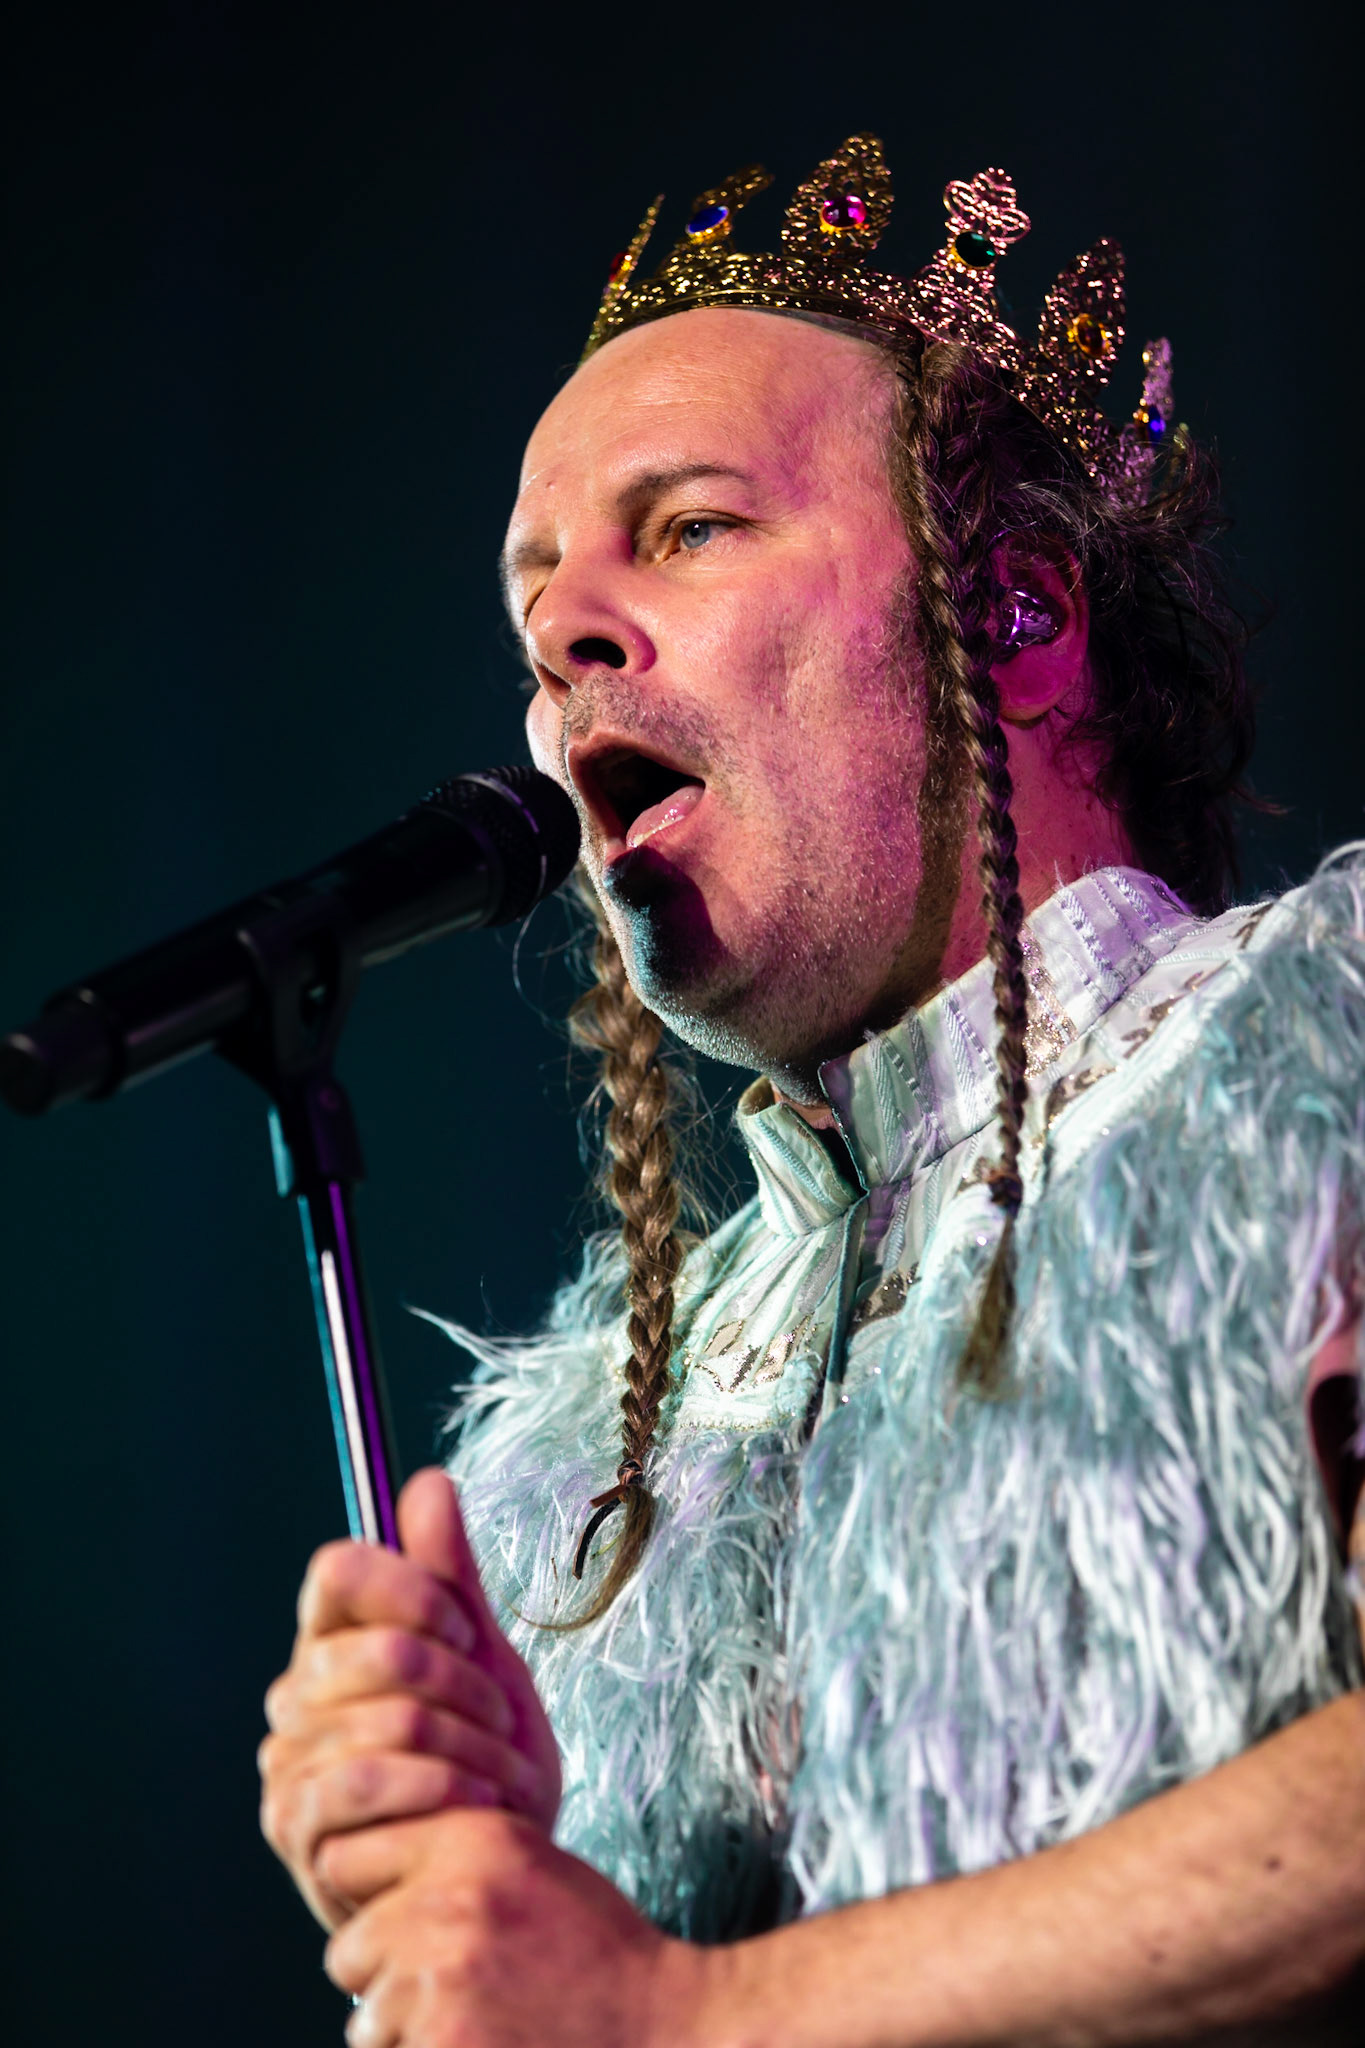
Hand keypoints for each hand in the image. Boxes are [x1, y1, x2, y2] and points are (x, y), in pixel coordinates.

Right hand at [260, 1468, 562, 1931]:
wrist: (496, 1870)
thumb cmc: (487, 1759)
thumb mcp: (486, 1657)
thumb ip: (450, 1575)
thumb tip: (428, 1481)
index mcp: (335, 1639)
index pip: (338, 1568)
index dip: (412, 1588)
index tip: (464, 1625)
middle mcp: (297, 1694)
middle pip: (377, 1647)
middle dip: (464, 1682)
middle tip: (498, 1714)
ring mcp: (288, 1761)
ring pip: (387, 1717)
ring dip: (468, 1745)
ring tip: (500, 1772)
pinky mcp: (297, 1828)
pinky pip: (365, 1782)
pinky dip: (438, 1788)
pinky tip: (473, 1804)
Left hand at [324, 1809, 707, 2047]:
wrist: (658, 2025)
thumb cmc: (595, 1949)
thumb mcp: (527, 1861)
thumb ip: (448, 1851)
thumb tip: (357, 1868)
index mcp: (471, 1835)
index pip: (346, 1857)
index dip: (368, 1899)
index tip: (399, 1923)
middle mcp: (449, 1895)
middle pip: (348, 1945)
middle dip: (383, 1974)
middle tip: (444, 1987)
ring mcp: (441, 1973)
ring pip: (366, 2012)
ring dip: (403, 2027)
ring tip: (472, 2018)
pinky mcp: (441, 2039)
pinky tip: (476, 2040)